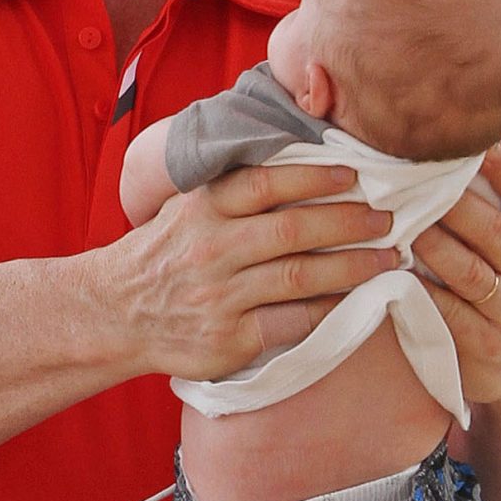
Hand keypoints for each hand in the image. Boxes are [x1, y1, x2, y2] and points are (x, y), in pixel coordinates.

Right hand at [99, 162, 396, 380]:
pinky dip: (327, 311)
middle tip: (386, 220)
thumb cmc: (162, 255)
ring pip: (300, 277)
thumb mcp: (184, 208)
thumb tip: (300, 160)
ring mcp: (219, 297)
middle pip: (294, 230)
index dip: (314, 177)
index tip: (353, 175)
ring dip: (353, 268)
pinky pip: (290, 323)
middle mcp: (211, 249)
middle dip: (349, 223)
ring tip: (388, 259)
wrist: (112, 314)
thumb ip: (232, 188)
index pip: (266, 183)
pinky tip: (354, 301)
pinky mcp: (228, 339)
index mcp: (202, 208)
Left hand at [411, 143, 500, 420]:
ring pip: (468, 271)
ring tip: (394, 220)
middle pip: (492, 230)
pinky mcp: (484, 346)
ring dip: (431, 245)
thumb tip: (455, 144)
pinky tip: (390, 273)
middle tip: (410, 176)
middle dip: (452, 204)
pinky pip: (447, 313)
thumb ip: (497, 205)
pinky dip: (418, 291)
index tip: (481, 140)